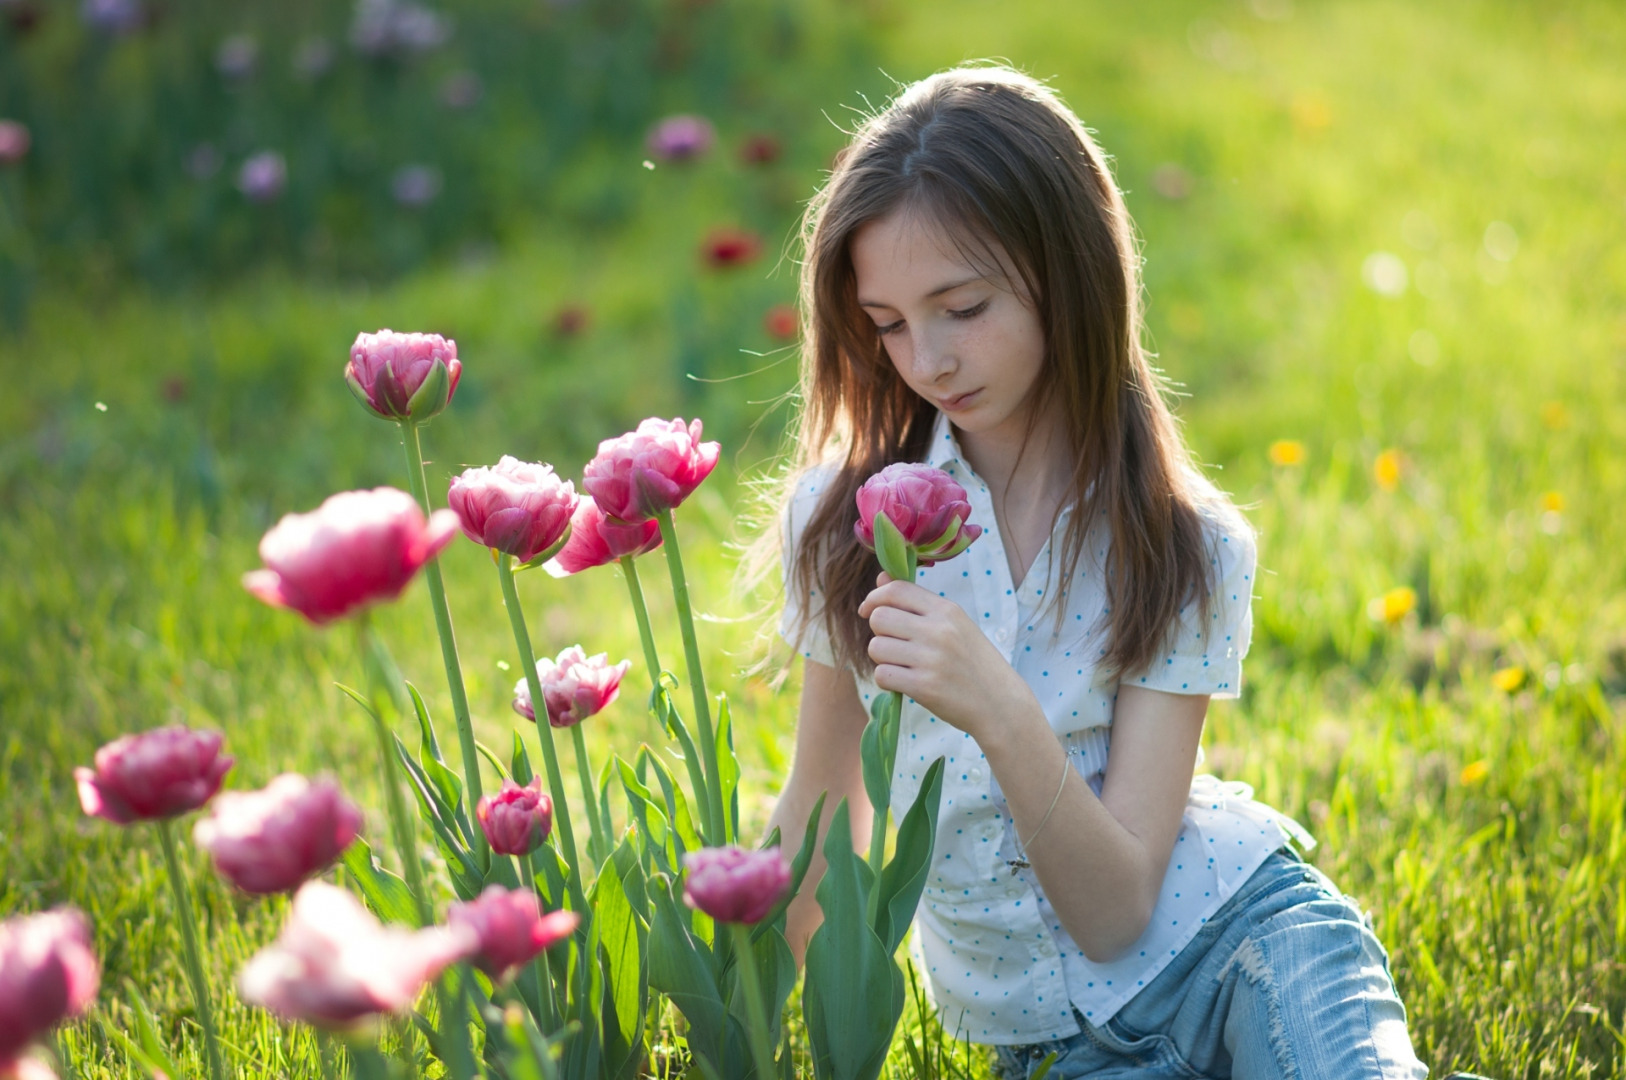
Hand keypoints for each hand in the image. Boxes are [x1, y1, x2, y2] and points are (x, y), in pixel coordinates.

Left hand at [857, 572, 1038, 739]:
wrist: (1000, 703)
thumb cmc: (975, 663)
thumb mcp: (956, 624)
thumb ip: (918, 602)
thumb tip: (880, 577)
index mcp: (947, 610)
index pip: (896, 589)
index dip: (874, 598)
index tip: (868, 611)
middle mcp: (938, 630)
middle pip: (879, 618)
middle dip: (879, 632)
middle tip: (895, 645)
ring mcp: (931, 659)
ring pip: (876, 647)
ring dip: (882, 658)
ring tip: (903, 666)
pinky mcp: (924, 687)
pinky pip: (882, 675)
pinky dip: (886, 680)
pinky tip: (904, 682)